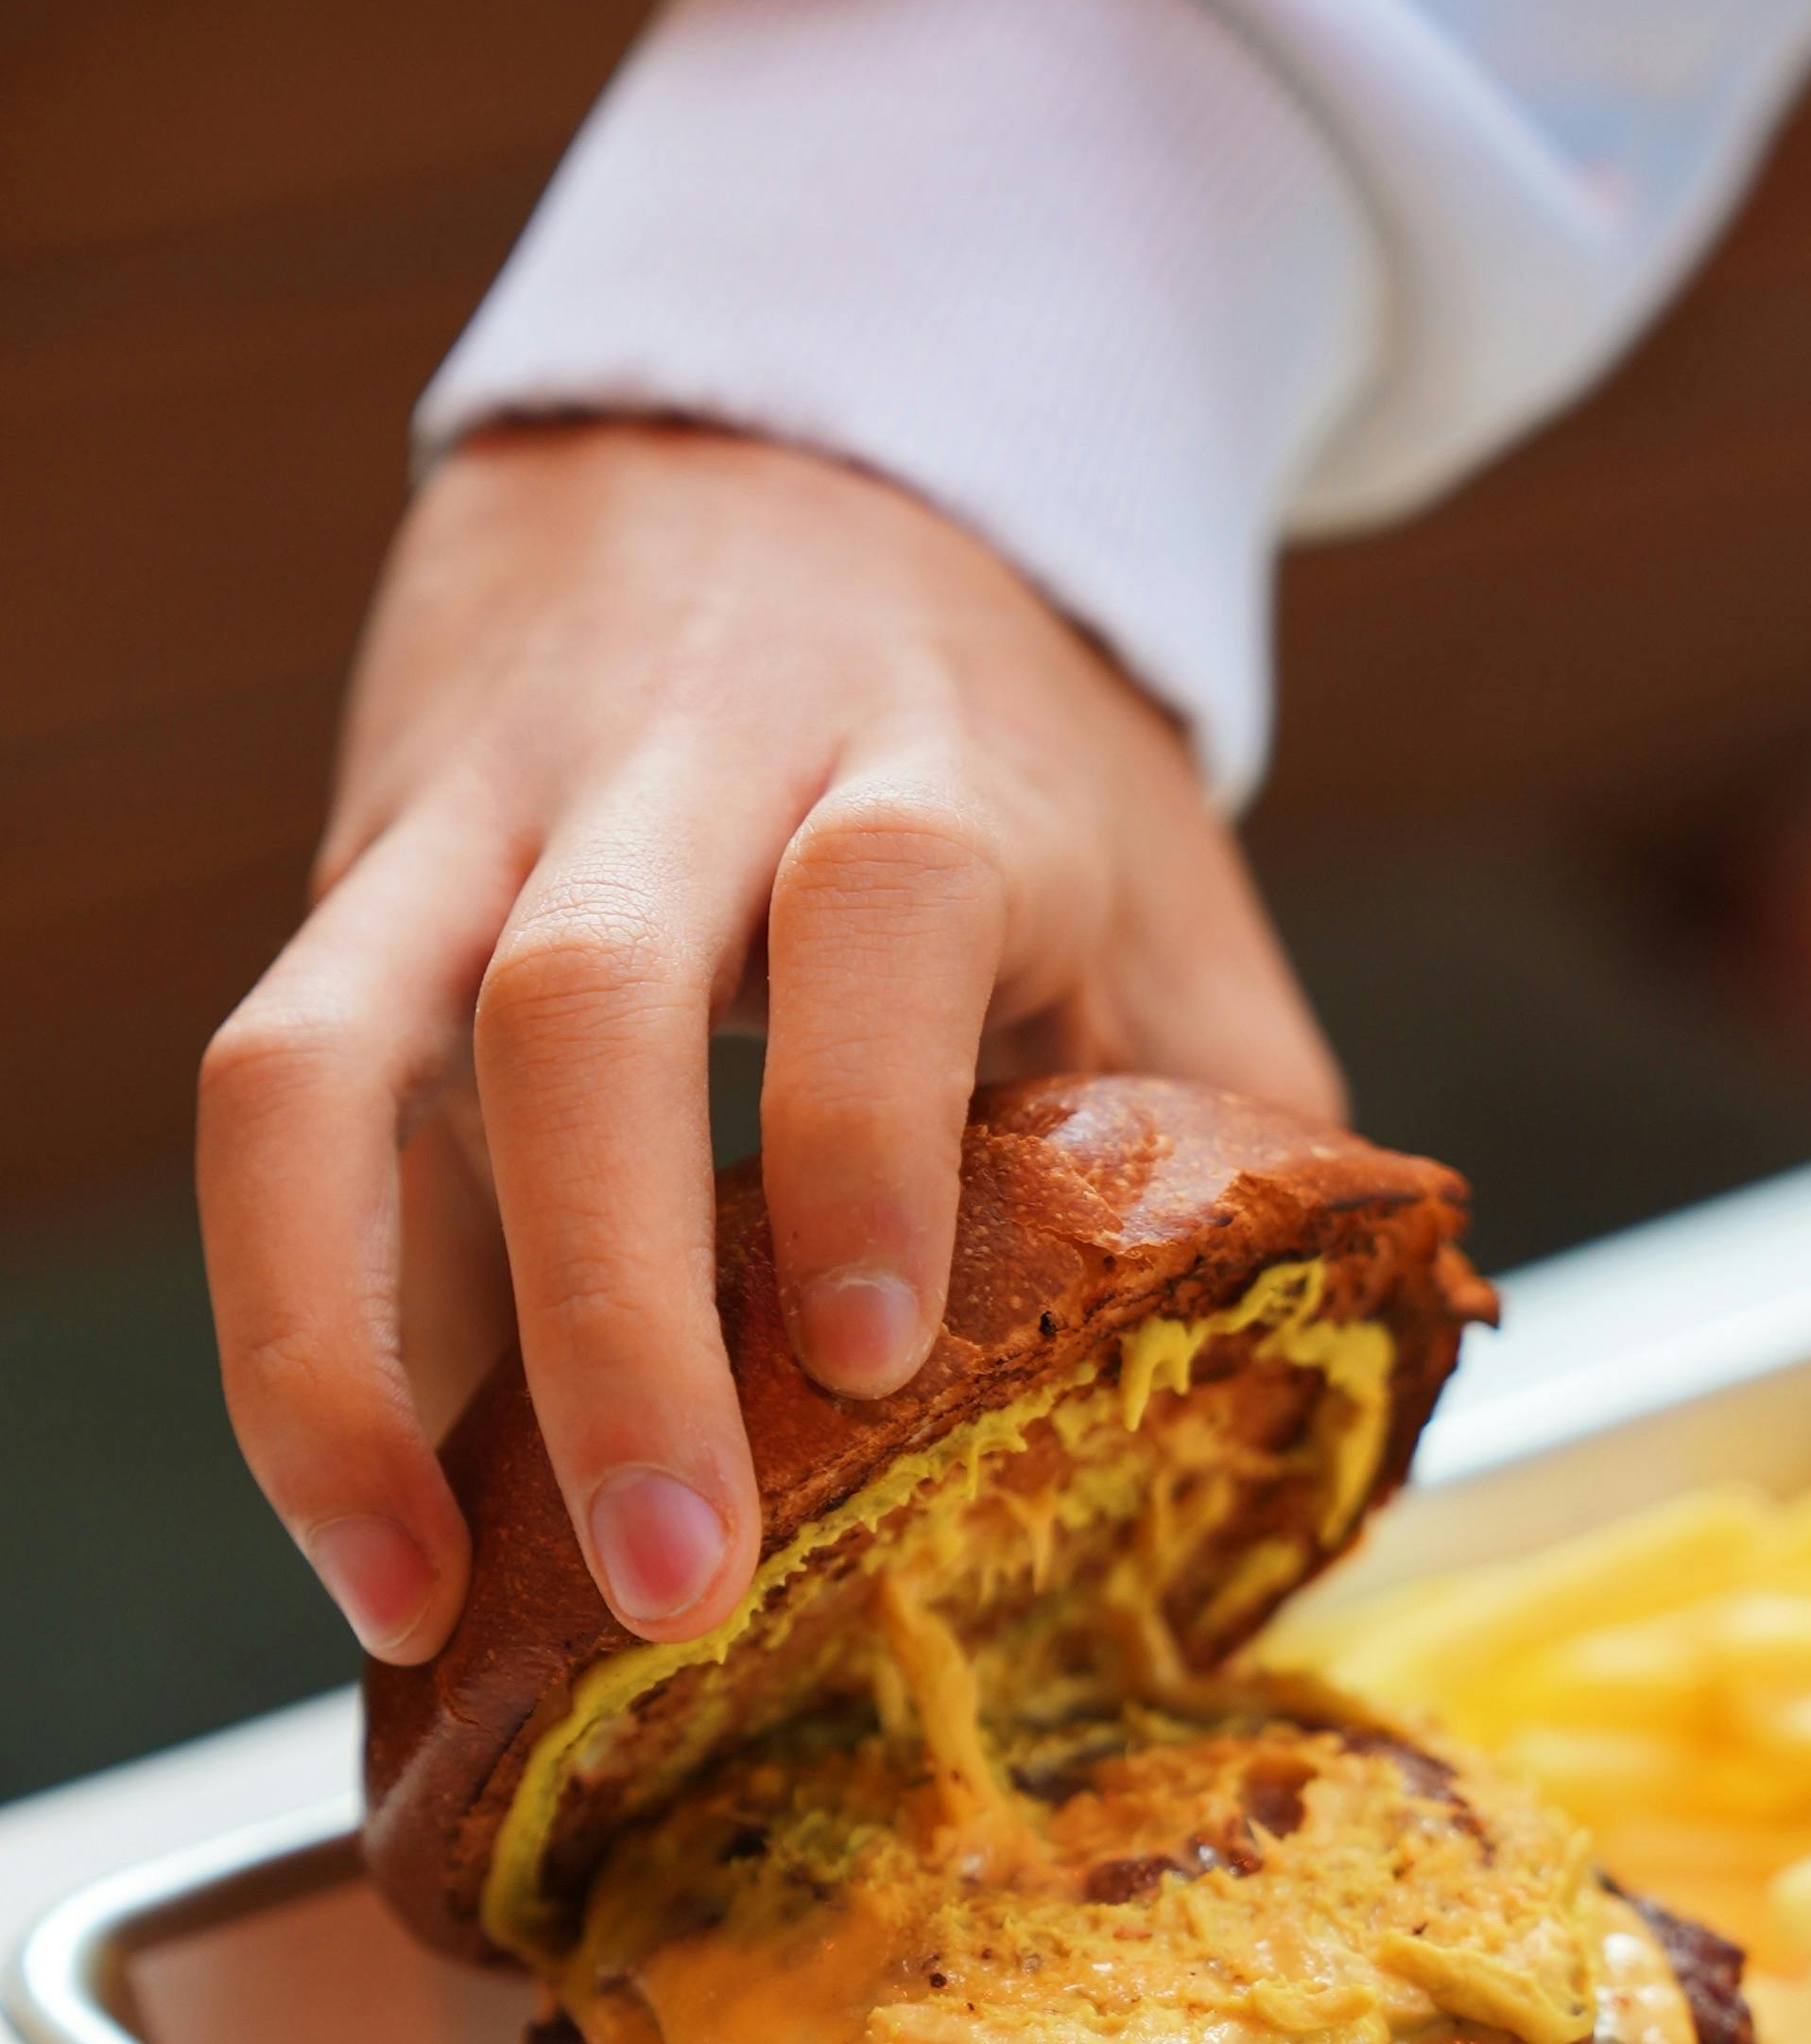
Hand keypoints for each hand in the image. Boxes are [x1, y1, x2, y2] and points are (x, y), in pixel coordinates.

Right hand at [198, 422, 1340, 1661]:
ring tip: (404, 1594)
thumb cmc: (995, 751)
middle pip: (579, 1006)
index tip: (877, 1356)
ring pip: (330, 1055)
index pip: (880, 904)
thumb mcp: (1158, 900)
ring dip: (340, 1347)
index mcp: (924, 763)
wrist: (766, 449)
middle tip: (673, 1580)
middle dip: (611, 1319)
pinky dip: (288, 1327)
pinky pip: (270, 1108)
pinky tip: (358, 1521)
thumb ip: (1229, 1133)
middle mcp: (668, 773)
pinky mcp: (350, 886)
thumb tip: (1307, 1414)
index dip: (864, 1126)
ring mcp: (473, 826)